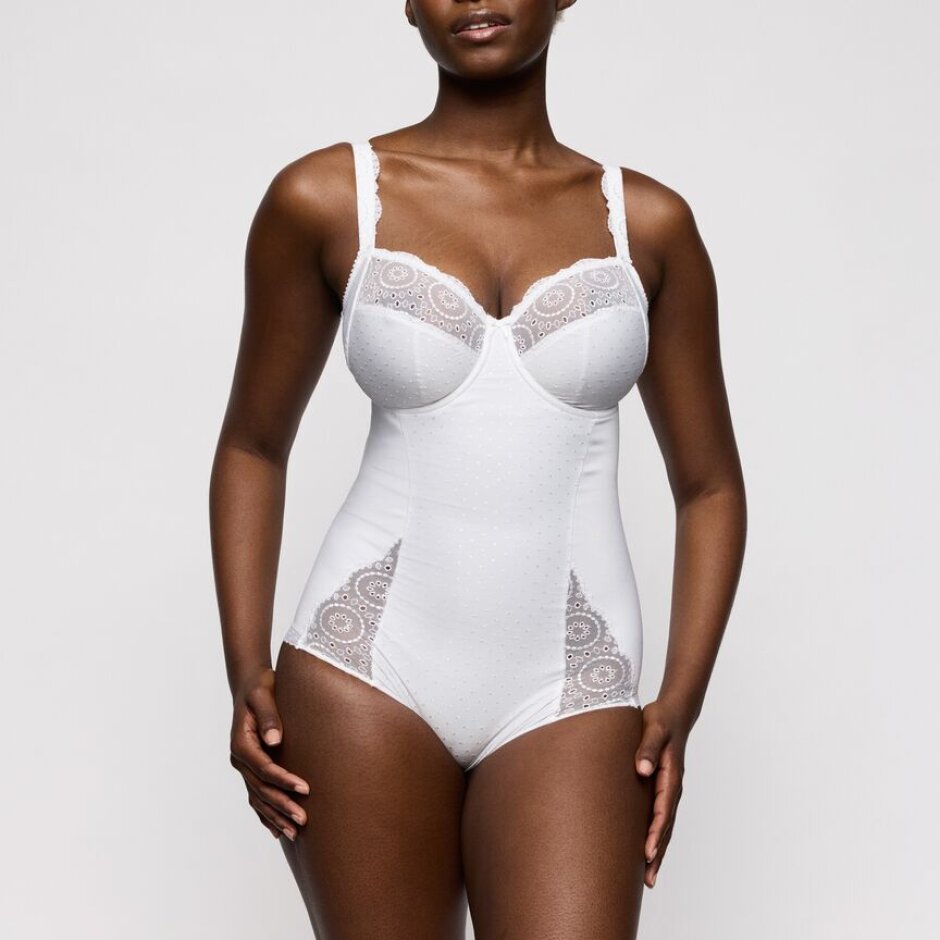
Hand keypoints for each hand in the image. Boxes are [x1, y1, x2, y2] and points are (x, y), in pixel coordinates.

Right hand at [229, 666, 309, 840]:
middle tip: (304, 820)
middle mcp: (240, 759)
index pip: (264, 768)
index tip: (305, 788)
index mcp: (242, 743)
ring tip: (295, 833)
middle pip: (261, 789)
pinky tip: (278, 831)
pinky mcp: (251, 769)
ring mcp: (244, 766)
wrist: (251, 686)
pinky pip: (257, 796)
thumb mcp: (264, 694)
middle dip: (282, 805)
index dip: (284, 780)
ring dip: (276, 816)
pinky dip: (266, 815)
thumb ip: (269, 716)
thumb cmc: (261, 687)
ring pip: (259, 798)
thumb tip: (275, 740)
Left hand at [634, 698, 691, 886]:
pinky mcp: (662, 789)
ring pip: (664, 827)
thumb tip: (643, 769)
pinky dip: (655, 837)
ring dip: (657, 850)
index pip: (663, 811)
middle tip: (648, 878)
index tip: (647, 852)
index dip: (655, 833)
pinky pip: (659, 818)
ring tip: (648, 877)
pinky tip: (645, 851)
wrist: (673, 715)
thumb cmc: (661, 720)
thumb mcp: (654, 728)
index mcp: (671, 776)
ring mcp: (669, 791)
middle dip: (657, 853)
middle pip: (666, 827)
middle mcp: (672, 788)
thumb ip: (648, 747)